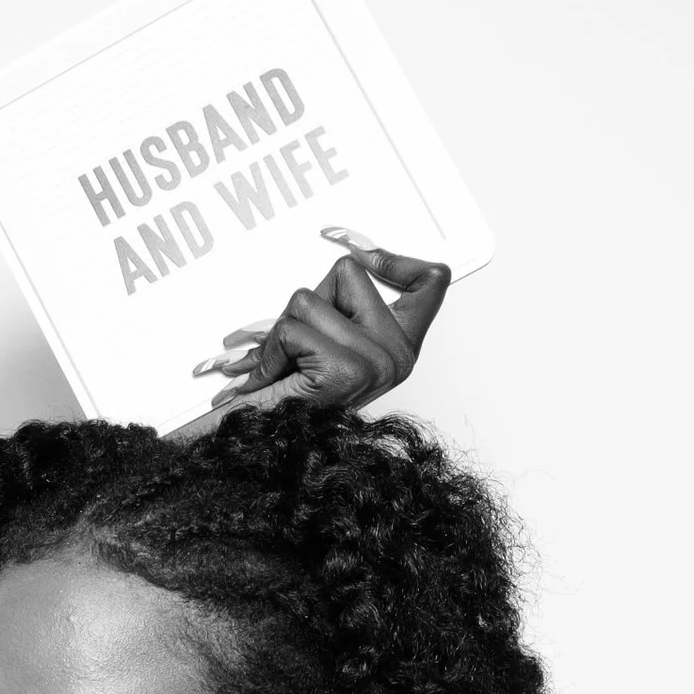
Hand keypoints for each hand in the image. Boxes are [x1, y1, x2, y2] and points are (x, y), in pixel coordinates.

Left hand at [194, 229, 451, 416]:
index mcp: (403, 345)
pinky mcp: (348, 372)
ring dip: (279, 332)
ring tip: (280, 366)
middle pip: (346, 273)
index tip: (354, 251)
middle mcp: (400, 355)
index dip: (392, 257)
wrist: (262, 448)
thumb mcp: (325, 342)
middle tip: (295, 347)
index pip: (430, 280)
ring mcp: (378, 364)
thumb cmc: (287, 399)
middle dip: (305, 303)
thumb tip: (346, 244)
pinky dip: (267, 350)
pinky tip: (270, 377)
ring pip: (307, 299)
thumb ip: (343, 304)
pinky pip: (291, 328)